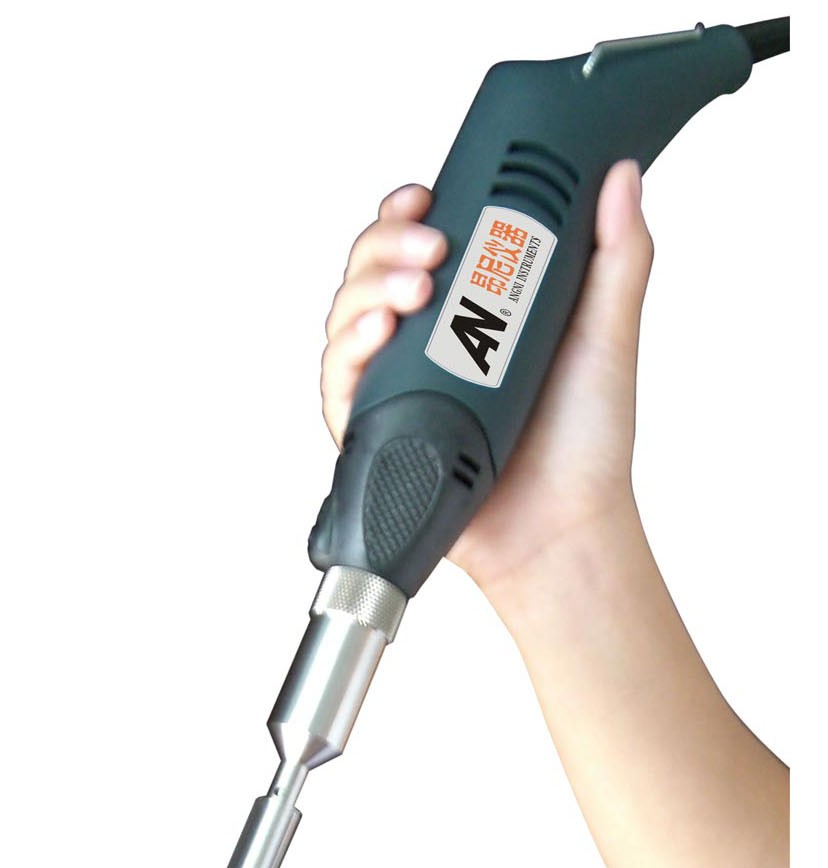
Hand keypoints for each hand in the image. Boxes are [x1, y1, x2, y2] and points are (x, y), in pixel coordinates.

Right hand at [320, 162, 652, 599]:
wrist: (564, 528)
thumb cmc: (585, 445)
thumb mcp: (608, 335)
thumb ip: (619, 256)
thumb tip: (624, 174)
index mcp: (469, 311)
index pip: (415, 243)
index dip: (406, 212)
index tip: (426, 195)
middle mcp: (425, 344)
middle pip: (371, 271)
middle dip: (386, 245)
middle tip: (430, 249)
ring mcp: (397, 389)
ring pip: (346, 318)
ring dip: (366, 289)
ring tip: (410, 290)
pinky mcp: (377, 434)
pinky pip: (338, 386)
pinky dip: (347, 353)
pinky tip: (376, 334)